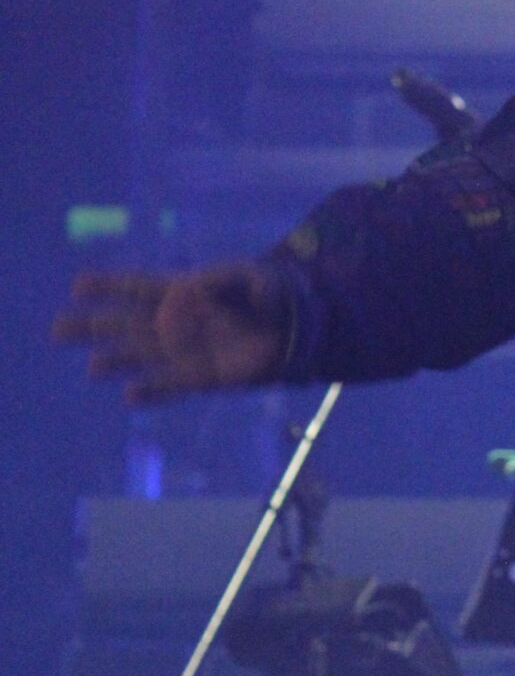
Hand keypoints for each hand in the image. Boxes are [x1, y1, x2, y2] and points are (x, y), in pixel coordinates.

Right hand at [53, 263, 291, 403]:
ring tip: (92, 369)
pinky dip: (152, 391)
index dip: (109, 286)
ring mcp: (186, 351)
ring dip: (117, 362)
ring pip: (142, 356)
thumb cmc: (270, 294)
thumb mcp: (251, 279)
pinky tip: (129, 396)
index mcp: (182, 292)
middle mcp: (175, 322)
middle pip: (126, 324)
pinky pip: (172, 384)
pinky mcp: (203, 376)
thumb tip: (197, 287)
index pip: (137, 287)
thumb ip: (224, 281)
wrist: (294, 329)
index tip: (78, 285)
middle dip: (93, 326)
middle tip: (58, 329)